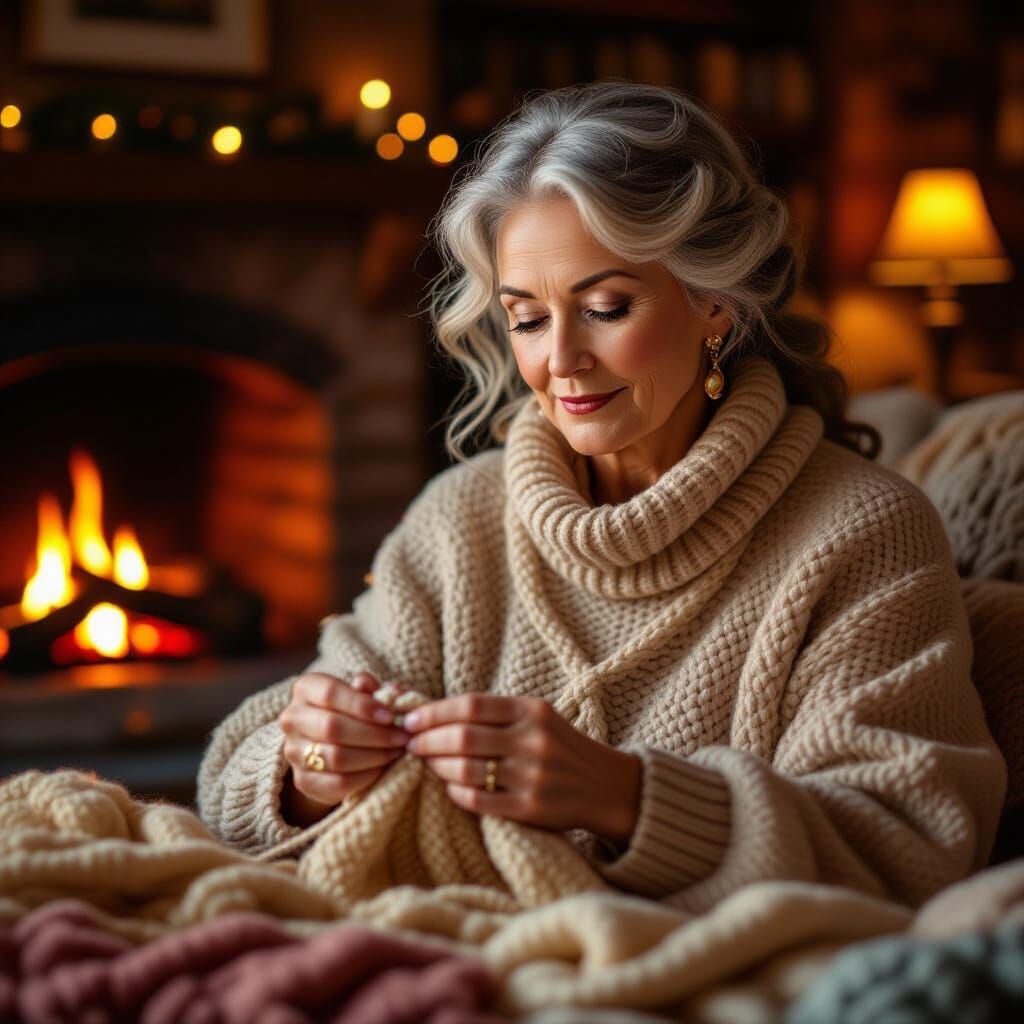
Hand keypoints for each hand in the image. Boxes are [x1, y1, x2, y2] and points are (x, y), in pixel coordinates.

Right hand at [278, 671, 410, 812]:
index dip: (362, 705)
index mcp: (305, 689)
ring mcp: (293, 751)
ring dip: (373, 756)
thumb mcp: (363, 695)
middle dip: (374, 734)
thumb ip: (376, 691)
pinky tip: (382, 768)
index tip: (390, 716)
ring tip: (395, 752)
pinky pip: (338, 782)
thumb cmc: (351, 712)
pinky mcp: (303, 780)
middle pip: (332, 727)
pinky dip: (365, 776)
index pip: (330, 693)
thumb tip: (394, 692)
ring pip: (336, 757)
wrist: (329, 745)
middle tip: (401, 737)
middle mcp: (292, 718)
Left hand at [402, 693, 641, 842]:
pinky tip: (448, 786)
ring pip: (465, 769)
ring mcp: (532, 776)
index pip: (471, 705)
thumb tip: (434, 712)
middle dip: (427, 740)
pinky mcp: (530, 808)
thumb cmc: (559, 746)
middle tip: (408, 743)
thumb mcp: (537, 717)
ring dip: (436, 766)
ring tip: (425, 763)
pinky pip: (478, 800)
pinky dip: (455, 792)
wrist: (605, 786)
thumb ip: (496, 713)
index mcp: (533, 711)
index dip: (434, 712)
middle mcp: (533, 740)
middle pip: (463, 736)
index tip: (410, 719)